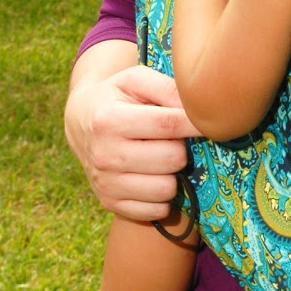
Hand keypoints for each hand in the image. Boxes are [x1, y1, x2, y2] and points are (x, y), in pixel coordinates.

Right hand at [65, 62, 196, 221]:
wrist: (80, 122)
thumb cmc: (117, 97)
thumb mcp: (136, 80)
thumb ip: (168, 88)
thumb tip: (197, 110)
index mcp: (109, 120)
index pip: (169, 125)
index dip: (196, 124)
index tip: (209, 122)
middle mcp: (105, 155)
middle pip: (173, 159)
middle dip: (181, 147)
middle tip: (172, 138)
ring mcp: (106, 183)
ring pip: (168, 188)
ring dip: (173, 173)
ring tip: (161, 156)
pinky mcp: (110, 203)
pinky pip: (157, 210)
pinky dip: (163, 196)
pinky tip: (154, 176)